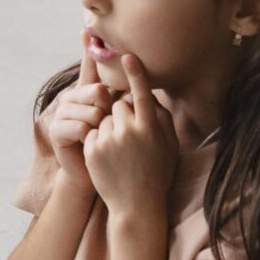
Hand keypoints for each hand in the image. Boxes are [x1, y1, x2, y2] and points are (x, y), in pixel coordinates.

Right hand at [44, 42, 114, 185]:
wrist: (95, 175)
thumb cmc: (112, 147)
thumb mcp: (120, 120)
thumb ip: (125, 101)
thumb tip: (139, 83)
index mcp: (88, 94)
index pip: (88, 67)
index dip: (86, 48)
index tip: (86, 29)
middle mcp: (72, 99)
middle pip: (97, 91)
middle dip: (107, 109)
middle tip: (106, 125)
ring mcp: (62, 114)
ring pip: (90, 110)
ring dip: (100, 126)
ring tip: (97, 137)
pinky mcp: (57, 131)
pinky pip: (81, 126)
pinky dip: (90, 137)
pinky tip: (87, 143)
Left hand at [83, 55, 178, 221]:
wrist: (135, 204)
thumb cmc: (156, 173)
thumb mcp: (168, 147)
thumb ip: (162, 119)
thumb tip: (152, 98)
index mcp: (150, 128)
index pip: (142, 94)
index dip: (135, 73)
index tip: (127, 55)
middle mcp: (129, 131)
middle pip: (118, 104)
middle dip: (121, 113)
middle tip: (129, 136)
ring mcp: (109, 140)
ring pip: (103, 117)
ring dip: (109, 127)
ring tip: (120, 151)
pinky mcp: (92, 149)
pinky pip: (91, 131)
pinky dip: (97, 139)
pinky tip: (108, 157)